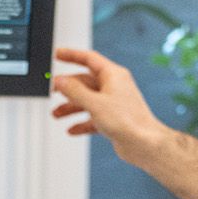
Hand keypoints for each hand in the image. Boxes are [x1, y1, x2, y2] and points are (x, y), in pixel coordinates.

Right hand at [50, 47, 170, 164]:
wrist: (145, 144)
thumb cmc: (128, 121)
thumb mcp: (94, 103)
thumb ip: (74, 91)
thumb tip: (60, 81)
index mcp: (113, 75)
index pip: (88, 58)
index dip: (71, 55)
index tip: (57, 54)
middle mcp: (114, 87)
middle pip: (85, 81)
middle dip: (67, 88)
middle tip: (52, 90)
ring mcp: (114, 103)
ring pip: (87, 100)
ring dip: (71, 107)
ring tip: (57, 114)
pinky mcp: (114, 119)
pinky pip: (93, 117)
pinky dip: (81, 122)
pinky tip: (72, 129)